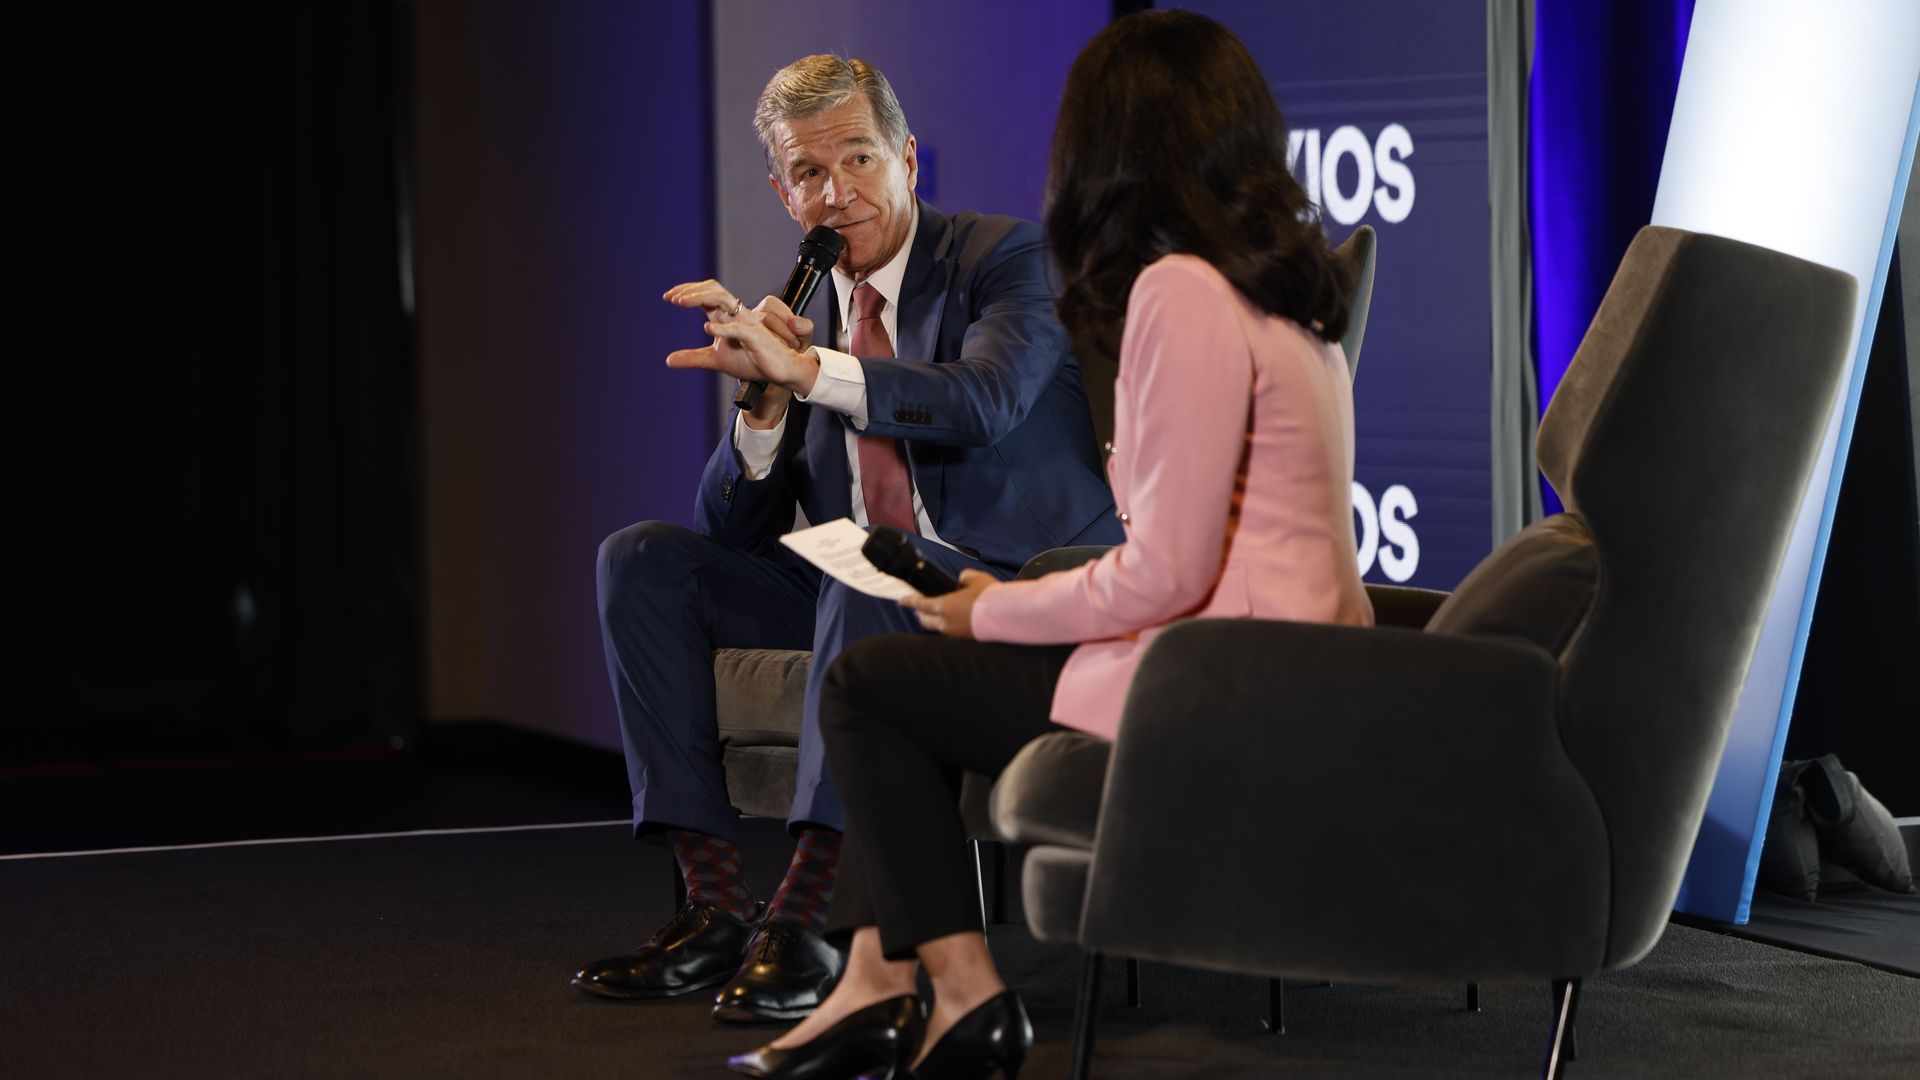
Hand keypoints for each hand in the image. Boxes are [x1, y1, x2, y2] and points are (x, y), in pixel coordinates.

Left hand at [664, 280, 818, 395]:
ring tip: (680, 303)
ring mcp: (746, 322)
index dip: (687, 291)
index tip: (668, 297)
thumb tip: (668, 360)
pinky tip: (706, 328)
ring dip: (699, 298)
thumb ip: (693, 357)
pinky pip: (738, 328)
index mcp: (726, 316)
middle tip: (671, 297)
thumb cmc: (751, 361)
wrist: (778, 373)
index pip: (706, 293)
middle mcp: (736, 314)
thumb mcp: (715, 360)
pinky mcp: (756, 336)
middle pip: (713, 289)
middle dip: (691, 289)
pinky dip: (722, 327)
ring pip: (723, 299)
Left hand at [900, 569, 996, 638]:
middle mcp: (946, 622)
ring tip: (939, 614)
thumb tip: (962, 578)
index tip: (901, 601)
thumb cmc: (989, 597)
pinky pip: (949, 632)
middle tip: (920, 607)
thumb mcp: (977, 579)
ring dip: (934, 621)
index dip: (910, 601)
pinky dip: (948, 625)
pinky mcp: (965, 639)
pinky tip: (957, 620)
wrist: (1006, 617)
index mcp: (944, 606)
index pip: (921, 604)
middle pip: (925, 620)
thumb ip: (966, 576)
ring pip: (937, 628)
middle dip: (921, 613)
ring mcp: (955, 633)